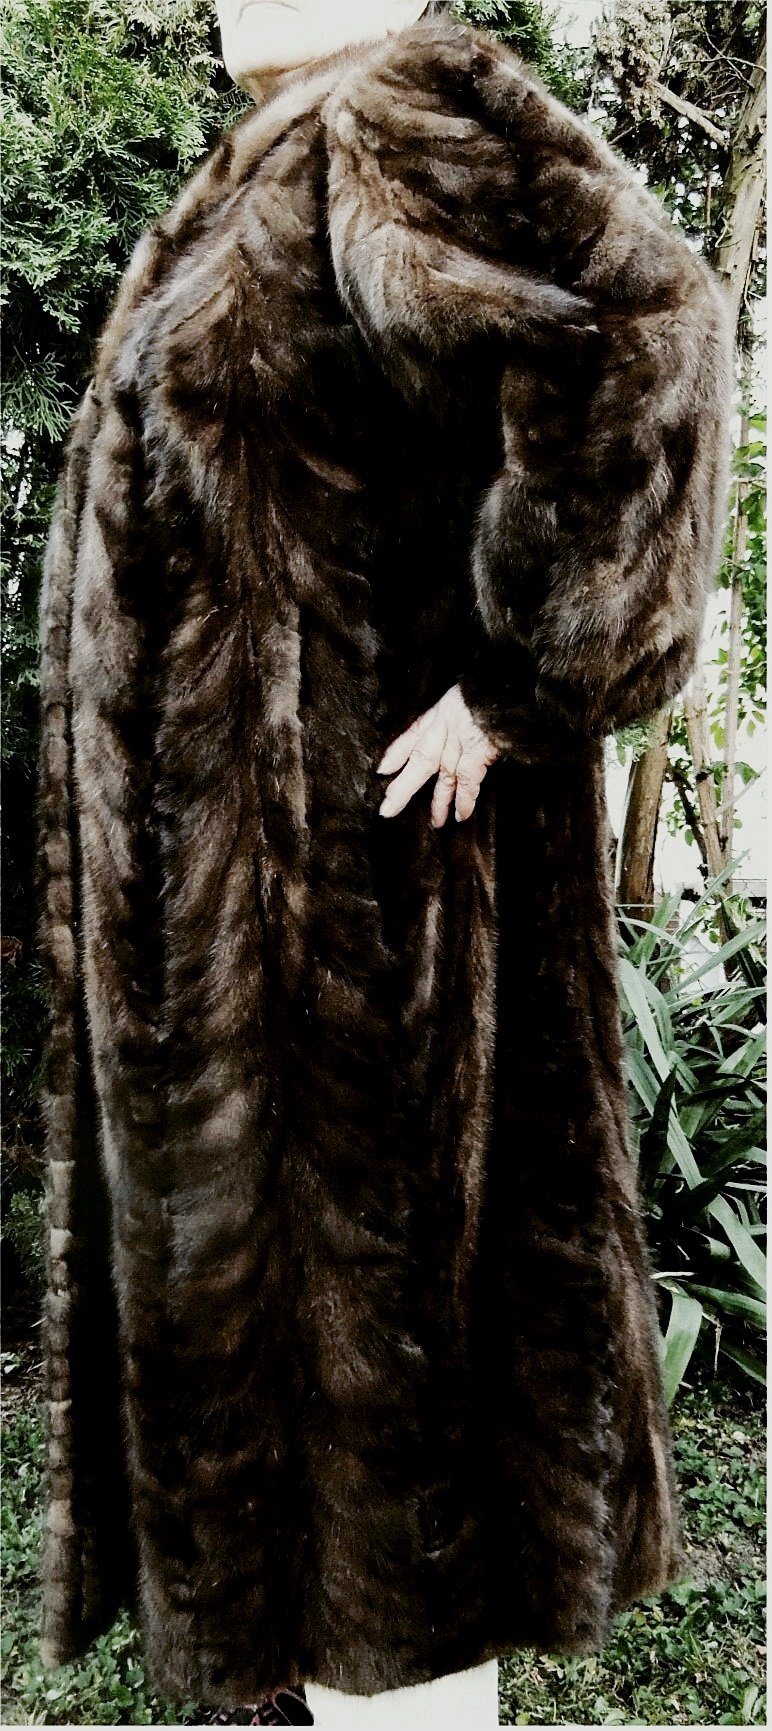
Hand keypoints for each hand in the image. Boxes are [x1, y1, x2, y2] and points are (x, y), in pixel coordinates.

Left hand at [376, 684, 499, 826]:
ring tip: (435, 822)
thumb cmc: (492, 686)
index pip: (413, 734)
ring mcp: (460, 740)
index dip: (397, 752)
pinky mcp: (477, 750)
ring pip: (443, 776)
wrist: (508, 680)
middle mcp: (445, 727)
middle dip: (403, 787)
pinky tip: (461, 815)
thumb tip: (469, 725)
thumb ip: (465, 709)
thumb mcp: (470, 691)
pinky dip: (464, 799)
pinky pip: (466, 780)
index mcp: (442, 711)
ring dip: (438, 802)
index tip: (383, 769)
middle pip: (420, 761)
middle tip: (388, 810)